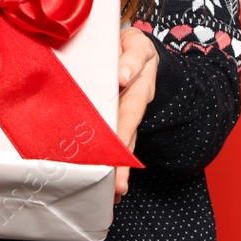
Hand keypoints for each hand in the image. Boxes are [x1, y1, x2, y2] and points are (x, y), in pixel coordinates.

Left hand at [113, 27, 157, 202]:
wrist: (135, 52)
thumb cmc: (132, 48)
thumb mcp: (137, 46)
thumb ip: (131, 59)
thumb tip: (122, 77)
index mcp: (138, 90)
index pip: (129, 113)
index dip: (124, 132)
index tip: (119, 149)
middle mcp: (133, 108)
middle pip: (128, 139)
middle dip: (123, 164)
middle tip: (119, 188)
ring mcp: (123, 117)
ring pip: (121, 146)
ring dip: (117, 169)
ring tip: (113, 194)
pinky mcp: (112, 122)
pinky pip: (110, 142)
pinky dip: (107, 162)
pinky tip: (102, 183)